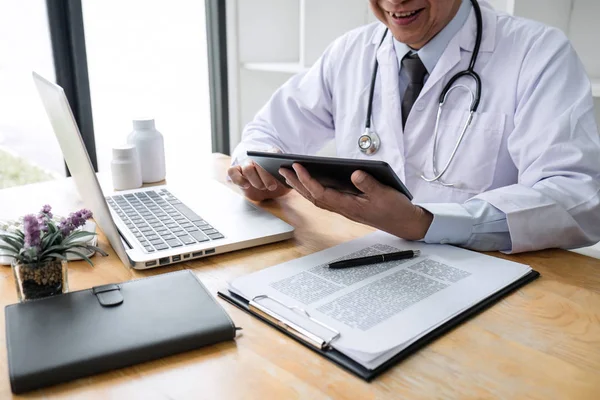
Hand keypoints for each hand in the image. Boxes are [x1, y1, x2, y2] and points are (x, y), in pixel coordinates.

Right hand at [228, 158, 290, 201]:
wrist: (269, 187)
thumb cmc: (279, 180)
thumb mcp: (288, 177)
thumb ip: (292, 174)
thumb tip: (298, 173)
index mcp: (271, 155)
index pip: (271, 153)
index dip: (273, 159)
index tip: (278, 168)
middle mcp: (257, 158)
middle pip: (257, 162)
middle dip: (265, 175)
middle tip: (272, 186)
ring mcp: (246, 164)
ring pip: (246, 168)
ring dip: (255, 180)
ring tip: (262, 187)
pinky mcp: (238, 173)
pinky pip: (232, 172)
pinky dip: (237, 178)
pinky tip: (246, 185)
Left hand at [279, 164, 432, 240]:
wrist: (404, 223)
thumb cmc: (395, 209)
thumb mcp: (385, 193)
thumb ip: (369, 184)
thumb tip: (355, 173)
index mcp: (349, 206)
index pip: (321, 192)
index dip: (307, 180)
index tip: (297, 167)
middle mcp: (343, 209)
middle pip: (313, 196)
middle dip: (297, 183)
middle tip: (283, 170)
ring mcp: (344, 209)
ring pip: (317, 199)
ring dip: (302, 187)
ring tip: (290, 175)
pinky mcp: (348, 207)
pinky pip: (325, 199)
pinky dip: (313, 190)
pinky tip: (309, 183)